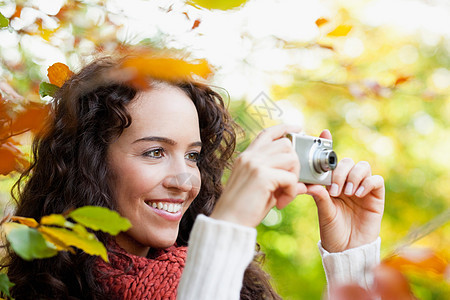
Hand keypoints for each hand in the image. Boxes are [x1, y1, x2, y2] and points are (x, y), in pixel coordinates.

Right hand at [210, 124, 306, 227]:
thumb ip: (279, 179)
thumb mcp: (262, 189)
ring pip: (291, 158)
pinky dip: (291, 192)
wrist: (228, 223)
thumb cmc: (243, 209)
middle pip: (285, 144)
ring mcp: (255, 164)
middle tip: (289, 185)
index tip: (299, 129)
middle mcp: (250, 156)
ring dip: (294, 178)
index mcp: (247, 156)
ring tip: (284, 195)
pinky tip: (281, 203)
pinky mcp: (262, 176)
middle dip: (295, 164)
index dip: (285, 128)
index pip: (268, 133)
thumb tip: (303, 181)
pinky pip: (290, 178)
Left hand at [307, 130, 384, 252]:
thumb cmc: (332, 230)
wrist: (347, 249)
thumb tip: (309, 183)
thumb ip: (319, 195)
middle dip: (340, 171)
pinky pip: (377, 180)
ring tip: (346, 192)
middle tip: (334, 188)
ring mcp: (362, 188)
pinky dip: (367, 183)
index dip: (329, 144)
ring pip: (363, 166)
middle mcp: (347, 182)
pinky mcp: (376, 197)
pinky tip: (357, 194)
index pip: (332, 160)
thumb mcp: (322, 211)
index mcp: (332, 182)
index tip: (324, 133)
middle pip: (348, 161)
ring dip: (353, 176)